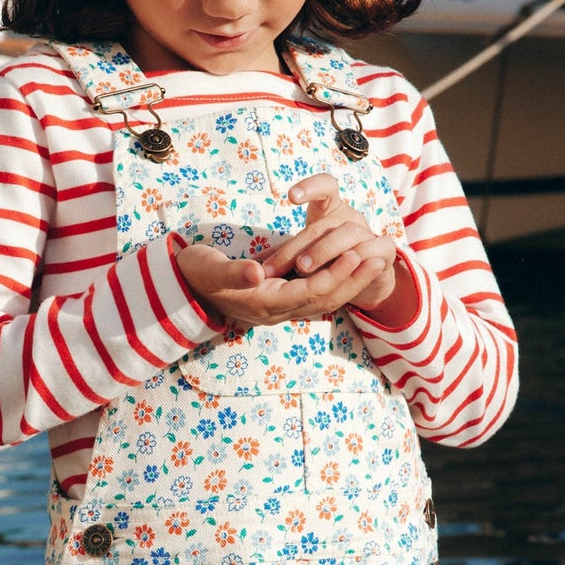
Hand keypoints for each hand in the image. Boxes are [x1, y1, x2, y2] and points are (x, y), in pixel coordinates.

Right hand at [174, 175, 398, 326]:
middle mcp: (276, 311)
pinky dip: (338, 282)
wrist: (181, 289)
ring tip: (375, 259)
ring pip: (325, 299)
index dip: (338, 274)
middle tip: (382, 255)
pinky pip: (317, 295)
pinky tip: (353, 267)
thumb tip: (258, 272)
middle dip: (355, 278)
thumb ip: (233, 271)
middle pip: (326, 299)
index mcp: (262, 303)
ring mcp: (279, 309)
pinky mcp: (280, 300)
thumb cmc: (195, 273)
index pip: (311, 291)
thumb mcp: (208, 268)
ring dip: (351, 281)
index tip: (361, 253)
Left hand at [264, 174, 398, 314]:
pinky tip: (340, 272)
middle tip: (276, 264)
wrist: (365, 277)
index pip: (326, 186)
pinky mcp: (385, 250)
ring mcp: (369, 231)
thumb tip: (253, 265)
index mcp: (331, 210)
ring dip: (325, 251)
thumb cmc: (328, 261)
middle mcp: (351, 217)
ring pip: (349, 234)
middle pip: (325, 224)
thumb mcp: (304, 254)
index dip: (311, 187)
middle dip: (298, 245)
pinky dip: (358, 259)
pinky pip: (374, 250)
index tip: (291, 197)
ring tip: (303, 268)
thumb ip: (283, 255)